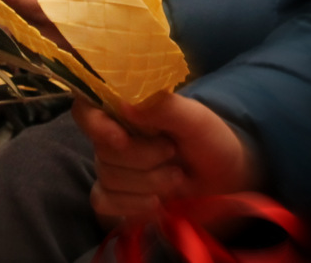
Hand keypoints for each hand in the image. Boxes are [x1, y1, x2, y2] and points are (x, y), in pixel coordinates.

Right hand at [73, 94, 259, 223]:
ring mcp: (112, 169)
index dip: (95, 124)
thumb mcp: (195, 119)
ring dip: (147, 183)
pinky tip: (157, 203)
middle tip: (173, 154)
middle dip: (142, 158)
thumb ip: (164, 107)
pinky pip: (103, 203)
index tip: (121, 139)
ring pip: (107, 178)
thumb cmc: (209, 141)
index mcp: (128, 108)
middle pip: (102, 150)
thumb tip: (124, 104)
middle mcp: (113, 136)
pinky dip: (132, 205)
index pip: (86, 108)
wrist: (224, 181)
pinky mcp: (116, 199)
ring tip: (176, 177)